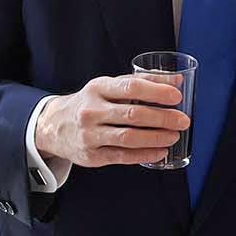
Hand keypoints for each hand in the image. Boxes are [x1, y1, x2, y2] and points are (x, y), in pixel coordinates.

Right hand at [33, 74, 189, 169]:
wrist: (53, 126)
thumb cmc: (89, 104)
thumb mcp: (108, 87)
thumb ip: (141, 82)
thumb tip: (176, 80)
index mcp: (97, 88)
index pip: (130, 87)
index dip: (156, 91)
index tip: (176, 96)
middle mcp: (91, 110)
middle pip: (133, 114)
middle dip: (163, 118)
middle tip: (182, 120)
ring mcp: (90, 134)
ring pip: (128, 137)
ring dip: (156, 137)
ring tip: (174, 136)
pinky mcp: (92, 155)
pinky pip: (122, 156)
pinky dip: (144, 154)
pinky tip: (160, 152)